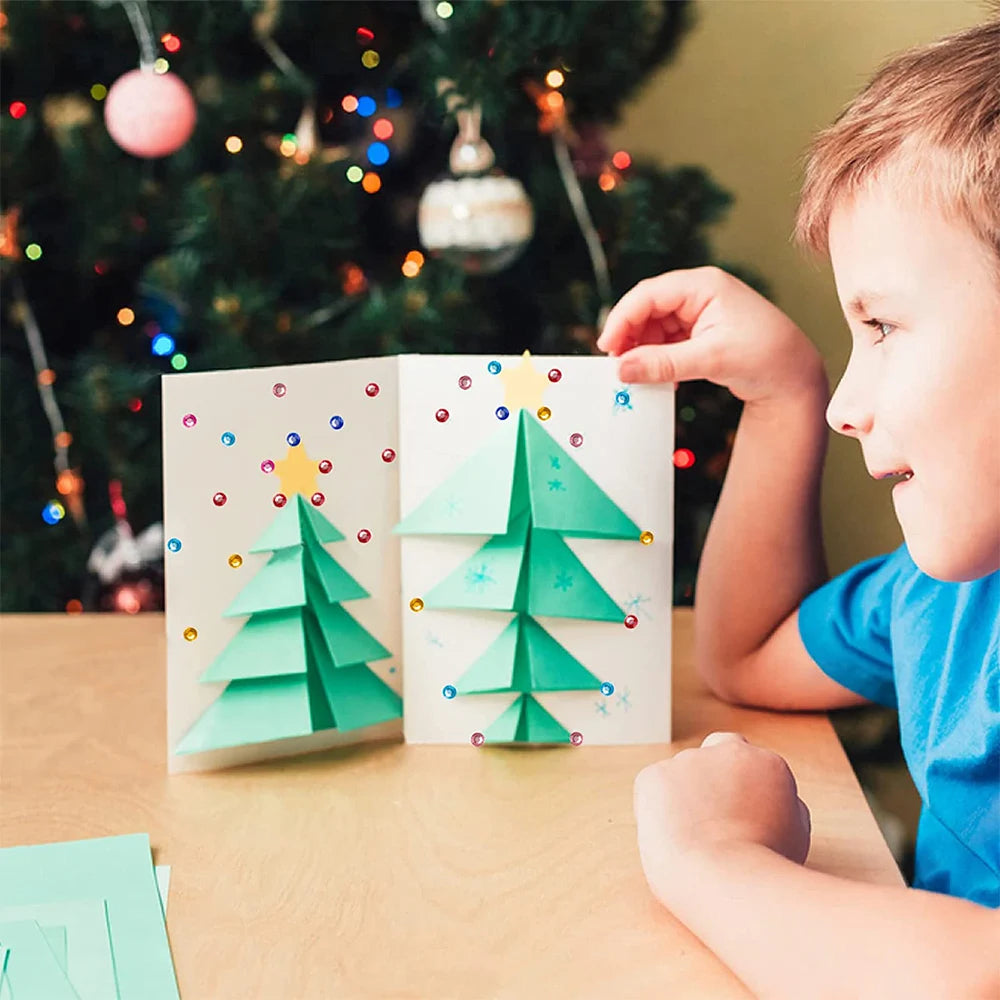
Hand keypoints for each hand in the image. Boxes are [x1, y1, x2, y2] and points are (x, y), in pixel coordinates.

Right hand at [597, 266, 825, 405]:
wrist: (794, 378)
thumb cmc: (765, 357)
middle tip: (617, 366)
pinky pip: (665, 341)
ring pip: (653, 327)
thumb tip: (622, 370)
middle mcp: (699, 293)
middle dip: (629, 336)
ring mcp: (699, 312)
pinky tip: (656, 378)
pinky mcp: (699, 332)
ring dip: (641, 350)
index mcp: (704, 285)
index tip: (608, 348)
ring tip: (636, 375)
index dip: (622, 319)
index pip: (649, 294)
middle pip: (647, 309)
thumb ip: (663, 364)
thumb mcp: (710, 360)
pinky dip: (656, 358)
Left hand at [633, 732, 810, 907]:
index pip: (750, 760)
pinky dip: (656, 809)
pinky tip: (670, 837)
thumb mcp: (796, 832)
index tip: (736, 810)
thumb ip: (786, 805)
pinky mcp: (653, 775)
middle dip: (714, 772)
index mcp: (764, 763)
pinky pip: (652, 789)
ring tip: (693, 841)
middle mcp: (725, 751)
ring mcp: (687, 761)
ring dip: (684, 796)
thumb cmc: (765, 867)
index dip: (741, 784)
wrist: (727, 877)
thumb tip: (778, 799)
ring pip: (682, 773)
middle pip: (717, 749)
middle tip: (711, 813)